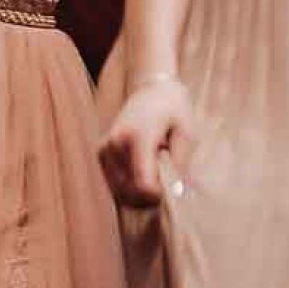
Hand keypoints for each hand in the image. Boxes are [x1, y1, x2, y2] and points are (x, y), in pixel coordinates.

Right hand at [99, 77, 195, 208]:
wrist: (153, 89)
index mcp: (137, 136)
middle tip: (167, 183)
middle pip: (128, 192)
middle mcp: (115, 144)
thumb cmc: (174, 110)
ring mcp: (104, 149)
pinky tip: (144, 175)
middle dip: (149, 197)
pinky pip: (113, 185)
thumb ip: (180, 163)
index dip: (158, 196)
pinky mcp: (101, 154)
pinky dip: (129, 188)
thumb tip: (176, 193)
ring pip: (119, 193)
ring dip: (139, 195)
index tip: (173, 189)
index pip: (142, 184)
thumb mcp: (187, 132)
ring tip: (156, 175)